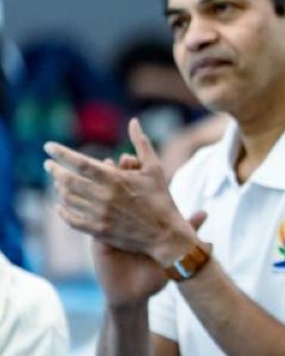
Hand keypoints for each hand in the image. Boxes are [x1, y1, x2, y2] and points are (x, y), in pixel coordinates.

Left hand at [45, 119, 198, 267]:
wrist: (166, 234)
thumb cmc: (161, 199)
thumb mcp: (155, 168)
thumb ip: (142, 144)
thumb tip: (134, 121)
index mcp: (116, 179)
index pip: (80, 162)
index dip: (60, 153)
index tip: (48, 147)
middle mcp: (105, 196)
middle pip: (67, 180)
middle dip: (54, 170)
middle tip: (49, 165)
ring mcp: (100, 215)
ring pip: (67, 199)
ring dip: (59, 189)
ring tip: (59, 182)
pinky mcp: (99, 231)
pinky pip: (71, 219)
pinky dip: (62, 211)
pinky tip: (60, 205)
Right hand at [84, 154, 207, 308]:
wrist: (136, 294)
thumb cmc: (155, 271)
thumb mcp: (173, 250)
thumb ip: (188, 229)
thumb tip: (204, 213)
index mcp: (141, 220)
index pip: (137, 190)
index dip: (135, 174)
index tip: (134, 160)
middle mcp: (123, 221)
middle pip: (116, 191)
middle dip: (115, 174)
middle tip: (119, 160)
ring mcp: (108, 230)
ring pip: (97, 203)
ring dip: (93, 187)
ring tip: (95, 172)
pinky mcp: (96, 242)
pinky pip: (83, 223)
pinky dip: (77, 210)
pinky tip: (69, 199)